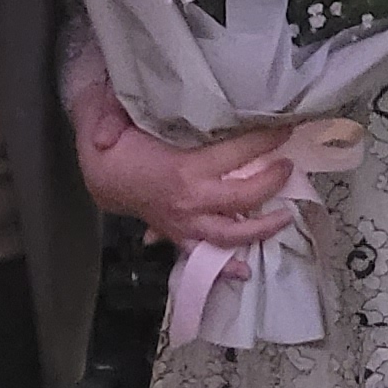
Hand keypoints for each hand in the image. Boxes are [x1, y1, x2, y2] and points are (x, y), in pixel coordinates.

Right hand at [77, 110, 299, 251]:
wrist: (99, 177)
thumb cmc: (113, 146)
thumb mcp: (107, 119)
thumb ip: (108, 118)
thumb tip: (105, 136)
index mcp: (182, 171)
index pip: (236, 154)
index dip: (265, 140)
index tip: (285, 128)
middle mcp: (190, 201)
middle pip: (244, 197)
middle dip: (272, 181)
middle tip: (289, 166)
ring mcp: (185, 223)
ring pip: (231, 235)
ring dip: (261, 229)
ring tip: (285, 216)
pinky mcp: (178, 234)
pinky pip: (204, 255)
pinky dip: (223, 267)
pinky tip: (243, 270)